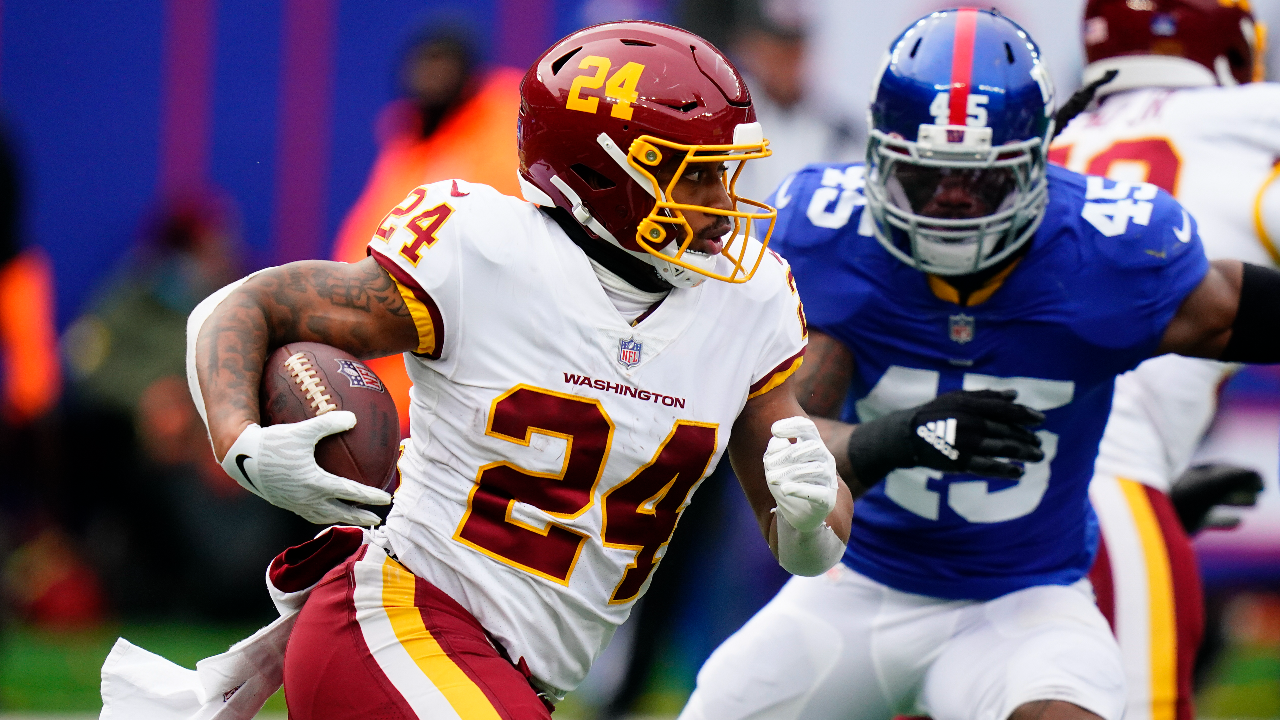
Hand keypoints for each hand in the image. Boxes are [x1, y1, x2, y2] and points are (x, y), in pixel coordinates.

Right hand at [219, 411, 391, 525]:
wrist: (240, 458)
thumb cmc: (272, 442)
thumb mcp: (302, 430)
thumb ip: (328, 423)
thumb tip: (354, 418)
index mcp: (315, 484)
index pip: (350, 493)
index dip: (370, 497)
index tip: (386, 500)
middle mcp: (307, 499)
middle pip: (340, 513)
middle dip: (360, 517)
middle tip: (377, 519)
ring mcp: (294, 504)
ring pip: (323, 517)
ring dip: (341, 518)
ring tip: (352, 518)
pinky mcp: (284, 503)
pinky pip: (309, 514)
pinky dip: (323, 514)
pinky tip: (325, 507)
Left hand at [764, 416, 838, 531]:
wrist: (798, 512)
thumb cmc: (787, 481)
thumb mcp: (775, 464)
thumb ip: (775, 450)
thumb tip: (776, 441)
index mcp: (813, 446)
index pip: (808, 428)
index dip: (793, 425)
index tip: (774, 430)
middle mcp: (825, 459)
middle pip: (813, 447)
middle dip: (788, 454)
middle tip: (767, 464)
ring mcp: (828, 479)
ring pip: (816, 469)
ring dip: (790, 472)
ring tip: (771, 478)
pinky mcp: (827, 499)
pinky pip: (817, 492)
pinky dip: (800, 489)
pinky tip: (785, 489)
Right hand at [848, 389, 1045, 484]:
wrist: (907, 435)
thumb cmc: (936, 414)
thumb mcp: (957, 398)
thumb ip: (986, 396)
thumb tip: (1015, 395)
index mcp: (970, 404)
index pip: (1005, 409)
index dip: (1026, 415)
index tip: (1041, 421)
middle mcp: (969, 422)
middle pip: (1007, 430)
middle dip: (1028, 438)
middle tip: (1040, 445)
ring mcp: (965, 442)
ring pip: (1002, 448)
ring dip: (1024, 453)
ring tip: (1037, 457)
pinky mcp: (959, 461)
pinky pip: (987, 467)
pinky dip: (1006, 470)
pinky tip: (1019, 472)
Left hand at [1170, 463, 1263, 534]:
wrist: (1149, 524)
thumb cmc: (1179, 501)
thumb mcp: (1211, 485)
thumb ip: (1237, 477)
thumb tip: (1259, 477)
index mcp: (1191, 473)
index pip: (1222, 468)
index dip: (1244, 474)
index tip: (1262, 483)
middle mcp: (1188, 486)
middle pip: (1220, 481)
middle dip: (1242, 484)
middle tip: (1262, 491)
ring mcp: (1186, 505)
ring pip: (1215, 500)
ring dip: (1237, 499)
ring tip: (1255, 504)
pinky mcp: (1184, 523)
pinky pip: (1208, 519)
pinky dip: (1225, 519)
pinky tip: (1240, 522)